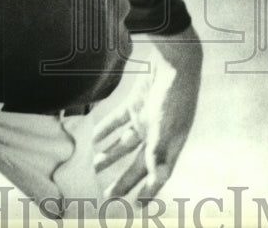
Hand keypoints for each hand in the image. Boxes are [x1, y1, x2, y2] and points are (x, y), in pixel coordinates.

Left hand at [93, 25, 202, 200]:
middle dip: (124, 179)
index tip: (138, 207)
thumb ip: (158, 152)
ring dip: (110, 155)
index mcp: (170, 143)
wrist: (174, 60)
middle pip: (138, 162)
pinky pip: (117, 122)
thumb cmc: (174, 95)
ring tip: (94, 168)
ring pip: (124, 143)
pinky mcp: (135, 104)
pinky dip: (106, 131)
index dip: (149, 191)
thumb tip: (156, 178)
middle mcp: (158, 134)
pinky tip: (93, 139)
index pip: (158, 173)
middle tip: (107, 196)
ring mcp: (146, 119)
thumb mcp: (165, 126)